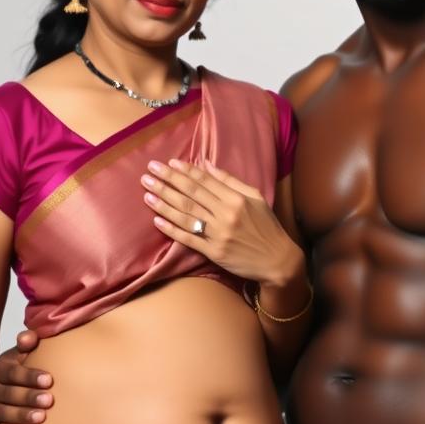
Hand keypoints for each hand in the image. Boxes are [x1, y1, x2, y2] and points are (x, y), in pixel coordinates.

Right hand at [0, 330, 51, 423]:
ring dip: (19, 416)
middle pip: (7, 394)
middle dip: (28, 397)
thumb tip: (28, 337)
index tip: (49, 380)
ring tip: (40, 418)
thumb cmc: (20, 367)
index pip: (12, 373)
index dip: (29, 376)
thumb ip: (28, 343)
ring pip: (0, 413)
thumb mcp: (23, 353)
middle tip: (48, 400)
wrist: (4, 385)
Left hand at [141, 159, 301, 285]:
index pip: (204, 182)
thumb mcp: (255, 198)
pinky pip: (188, 238)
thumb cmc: (267, 227)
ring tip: (147, 191)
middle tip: (149, 171)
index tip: (168, 163)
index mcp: (236, 199)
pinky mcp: (213, 252)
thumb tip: (207, 165)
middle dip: (168, 181)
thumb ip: (230, 181)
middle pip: (191, 195)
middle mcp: (226, 215)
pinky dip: (171, 229)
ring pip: (185, 215)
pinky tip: (156, 219)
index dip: (185, 171)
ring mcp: (218, 235)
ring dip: (164, 202)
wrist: (277, 260)